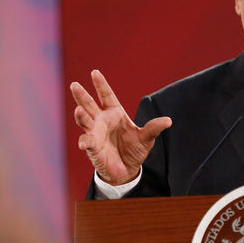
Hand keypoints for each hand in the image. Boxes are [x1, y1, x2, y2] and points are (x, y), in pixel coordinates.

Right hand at [70, 70, 171, 185]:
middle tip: (75, 85)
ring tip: (79, 110)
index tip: (95, 72)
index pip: (106, 95)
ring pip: (84, 120)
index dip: (101, 85)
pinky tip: (84, 144)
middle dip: (82, 95)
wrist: (127, 170)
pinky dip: (85, 142)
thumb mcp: (146, 139)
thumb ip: (153, 128)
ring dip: (81, 116)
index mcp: (114, 113)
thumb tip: (168, 121)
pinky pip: (86, 142)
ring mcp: (95, 133)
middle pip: (89, 104)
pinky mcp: (92, 147)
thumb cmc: (134, 150)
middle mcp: (102, 120)